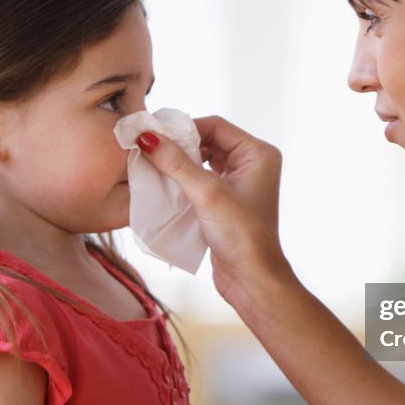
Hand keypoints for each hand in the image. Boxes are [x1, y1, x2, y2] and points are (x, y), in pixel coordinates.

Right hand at [137, 115, 291, 304]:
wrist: (251, 278)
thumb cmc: (241, 235)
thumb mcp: (206, 193)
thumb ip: (175, 163)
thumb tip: (146, 137)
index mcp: (258, 154)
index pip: (216, 126)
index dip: (184, 128)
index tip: (153, 132)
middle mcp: (253, 164)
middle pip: (208, 141)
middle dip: (180, 145)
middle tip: (149, 147)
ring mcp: (240, 183)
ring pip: (203, 161)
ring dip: (180, 163)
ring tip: (153, 163)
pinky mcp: (227, 202)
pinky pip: (202, 180)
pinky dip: (183, 179)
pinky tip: (164, 182)